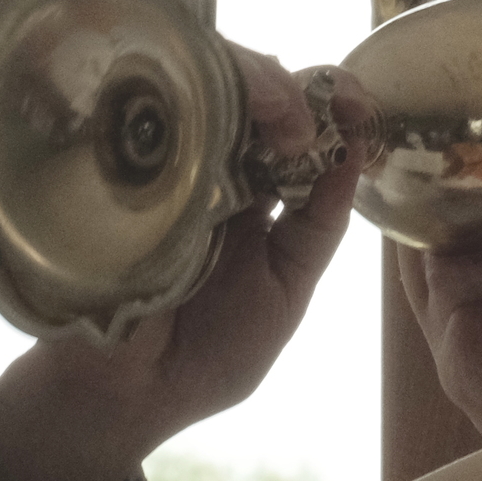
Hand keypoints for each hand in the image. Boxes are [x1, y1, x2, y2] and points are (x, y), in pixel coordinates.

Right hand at [0, 45, 376, 480]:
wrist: (129, 393)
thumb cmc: (209, 352)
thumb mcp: (286, 288)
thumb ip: (317, 228)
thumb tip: (352, 160)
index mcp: (258, 198)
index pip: (300, 134)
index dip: (333, 112)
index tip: (361, 106)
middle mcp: (212, 170)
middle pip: (258, 98)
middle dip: (301, 87)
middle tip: (329, 98)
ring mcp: (165, 161)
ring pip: (211, 91)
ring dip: (257, 88)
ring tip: (283, 114)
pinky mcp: (120, 165)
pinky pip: (158, 116)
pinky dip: (193, 104)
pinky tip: (222, 114)